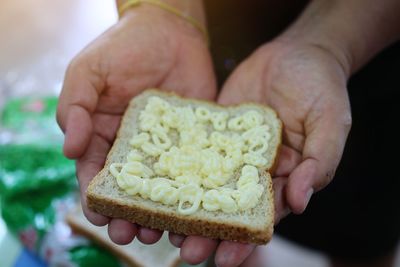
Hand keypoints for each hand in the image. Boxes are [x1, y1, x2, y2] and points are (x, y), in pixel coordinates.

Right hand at [57, 6, 215, 244]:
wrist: (169, 31)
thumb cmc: (123, 48)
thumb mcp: (88, 72)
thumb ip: (74, 107)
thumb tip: (68, 149)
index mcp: (104, 137)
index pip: (96, 175)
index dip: (97, 199)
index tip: (102, 217)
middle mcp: (135, 150)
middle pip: (131, 192)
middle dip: (131, 216)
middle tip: (135, 235)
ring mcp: (167, 149)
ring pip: (164, 190)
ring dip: (164, 215)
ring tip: (169, 233)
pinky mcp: (195, 143)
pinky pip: (196, 172)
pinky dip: (197, 193)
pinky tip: (200, 211)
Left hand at [174, 40, 351, 265]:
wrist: (297, 53)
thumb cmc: (321, 88)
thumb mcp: (330, 124)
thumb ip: (319, 162)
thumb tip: (302, 202)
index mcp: (282, 177)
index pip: (261, 216)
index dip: (244, 240)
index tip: (225, 259)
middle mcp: (252, 170)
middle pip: (227, 207)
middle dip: (208, 231)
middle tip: (187, 250)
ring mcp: (229, 150)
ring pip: (204, 184)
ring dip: (186, 206)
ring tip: (165, 228)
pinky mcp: (212, 129)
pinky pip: (193, 150)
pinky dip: (176, 167)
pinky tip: (157, 181)